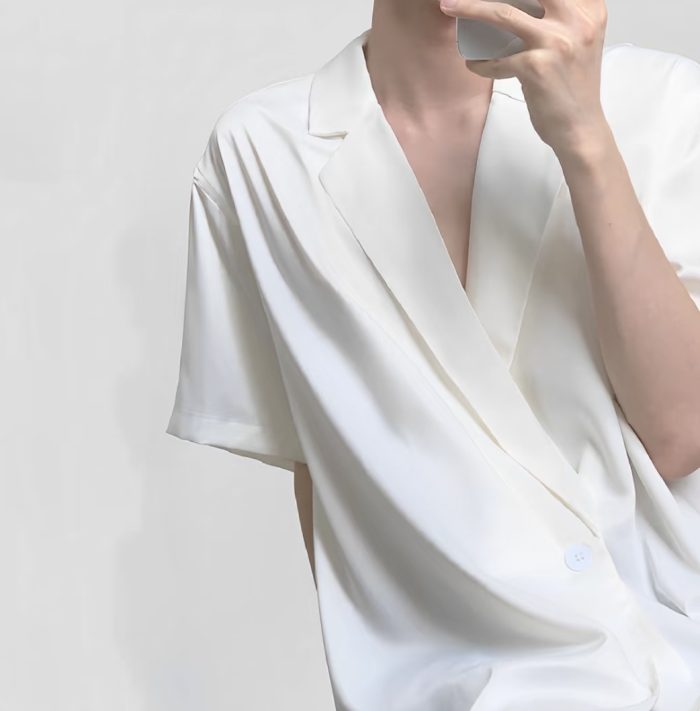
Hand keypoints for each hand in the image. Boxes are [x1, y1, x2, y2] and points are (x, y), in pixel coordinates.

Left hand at [439, 0, 609, 158]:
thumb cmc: (574, 89)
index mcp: (589, 10)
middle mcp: (576, 20)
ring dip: (470, 8)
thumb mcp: (579, 42)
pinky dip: (481, 63)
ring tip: (450, 6)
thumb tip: (520, 6)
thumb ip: (562, 19)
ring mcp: (555, 41)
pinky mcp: (536, 66)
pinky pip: (496, 61)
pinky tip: (475, 64)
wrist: (581, 129)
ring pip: (503, 14)